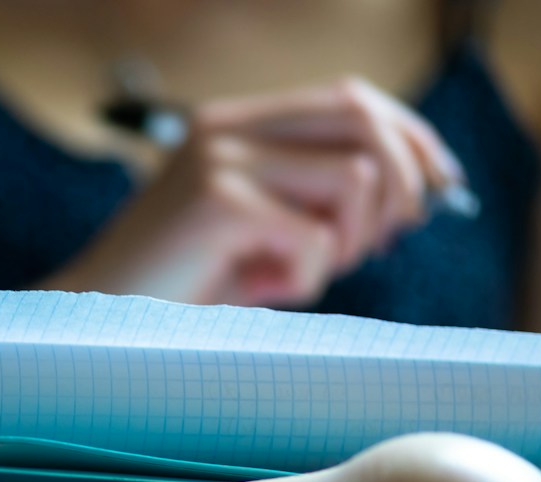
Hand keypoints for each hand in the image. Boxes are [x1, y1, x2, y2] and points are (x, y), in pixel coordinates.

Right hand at [48, 77, 465, 307]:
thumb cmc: (181, 287)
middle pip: (367, 122)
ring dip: (348, 241)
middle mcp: (228, 128)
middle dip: (401, 187)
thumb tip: (421, 193)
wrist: (97, 323)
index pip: (353, 98)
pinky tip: (265, 290)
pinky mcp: (219, 204)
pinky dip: (307, 279)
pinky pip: (316, 239)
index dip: (412, 138)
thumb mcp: (259, 229)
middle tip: (378, 245)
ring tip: (300, 272)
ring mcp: (221, 161)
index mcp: (236, 123)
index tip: (443, 188)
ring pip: (355, 178)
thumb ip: (319, 198)